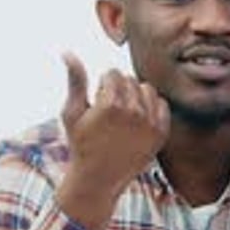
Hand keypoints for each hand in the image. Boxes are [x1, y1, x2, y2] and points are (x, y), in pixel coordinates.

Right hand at [56, 53, 169, 229]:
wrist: (99, 178)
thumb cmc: (81, 143)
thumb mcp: (72, 112)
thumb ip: (75, 80)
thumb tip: (68, 51)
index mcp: (111, 104)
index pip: (113, 73)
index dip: (101, 86)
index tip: (97, 103)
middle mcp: (134, 112)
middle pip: (130, 80)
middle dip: (118, 90)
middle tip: (109, 112)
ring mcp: (150, 124)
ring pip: (147, 89)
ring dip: (135, 95)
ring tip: (124, 113)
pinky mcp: (161, 133)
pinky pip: (162, 104)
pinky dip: (151, 107)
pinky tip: (138, 119)